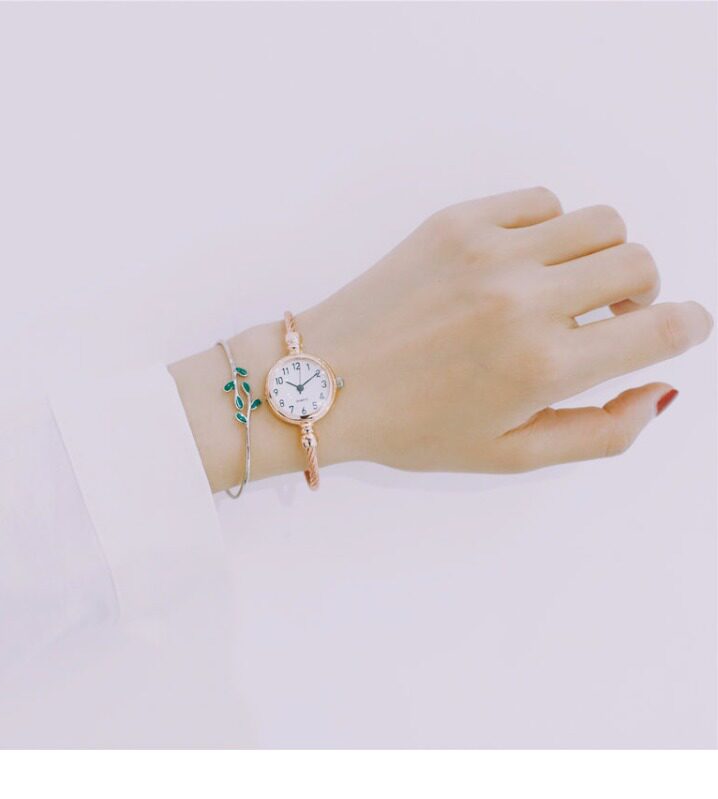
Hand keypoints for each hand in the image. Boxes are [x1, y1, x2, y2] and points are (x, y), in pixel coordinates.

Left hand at [172, 188, 712, 489]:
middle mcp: (524, 300)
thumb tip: (660, 391)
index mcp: (543, 366)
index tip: (680, 327)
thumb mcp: (511, 455)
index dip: (686, 327)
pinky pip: (541, 201)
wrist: (325, 383)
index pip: (662, 329)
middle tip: (605, 319)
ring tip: (561, 289)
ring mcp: (489, 251)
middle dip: (639, 295)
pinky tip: (519, 264)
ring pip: (600, 222)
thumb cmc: (413, 427)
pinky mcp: (456, 221)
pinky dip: (548, 229)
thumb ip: (601, 433)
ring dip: (599, 257)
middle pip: (640, 262)